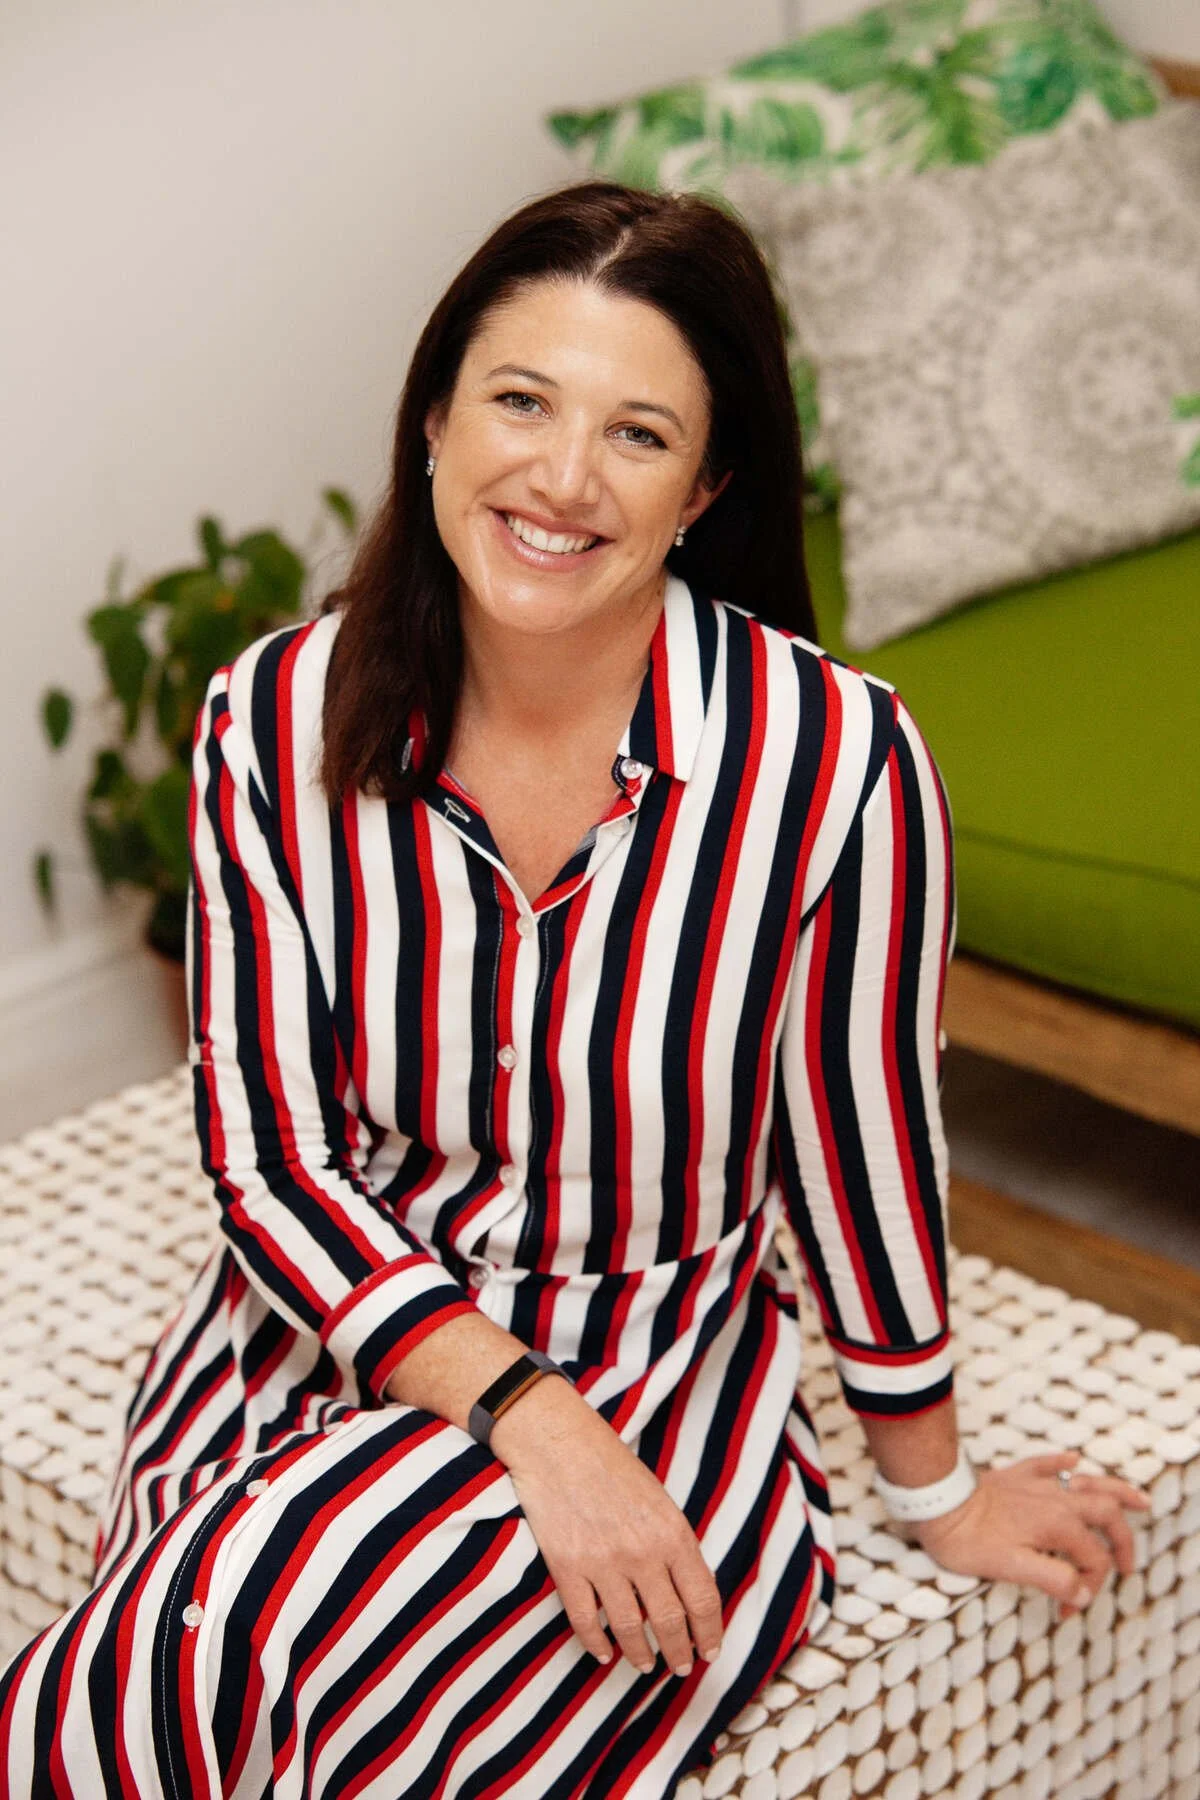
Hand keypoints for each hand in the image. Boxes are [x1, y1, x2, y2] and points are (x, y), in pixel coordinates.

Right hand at [490, 1377, 724, 1676]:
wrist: (557, 1441)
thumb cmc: (611, 1464)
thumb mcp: (659, 1498)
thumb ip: (674, 1543)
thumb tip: (688, 1591)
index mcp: (672, 1532)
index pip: (702, 1598)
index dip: (708, 1631)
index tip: (709, 1650)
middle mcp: (642, 1552)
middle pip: (668, 1621)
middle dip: (678, 1651)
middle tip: (680, 1666)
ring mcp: (603, 1563)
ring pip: (629, 1629)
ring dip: (640, 1654)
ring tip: (644, 1664)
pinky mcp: (567, 1568)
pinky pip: (585, 1622)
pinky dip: (596, 1644)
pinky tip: (603, 1653)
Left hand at [911, 1450, 1151, 1614]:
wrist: (936, 1500)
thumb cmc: (968, 1538)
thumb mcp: (1011, 1568)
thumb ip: (1053, 1579)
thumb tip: (1083, 1591)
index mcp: (1057, 1524)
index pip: (1092, 1558)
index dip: (1087, 1587)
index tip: (1066, 1610)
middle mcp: (1055, 1499)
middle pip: (1106, 1514)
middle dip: (1123, 1541)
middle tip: (1127, 1567)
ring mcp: (1037, 1485)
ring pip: (1089, 1482)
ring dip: (1117, 1492)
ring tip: (1140, 1501)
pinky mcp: (1016, 1476)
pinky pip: (1048, 1463)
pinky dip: (1064, 1463)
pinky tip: (1075, 1460)